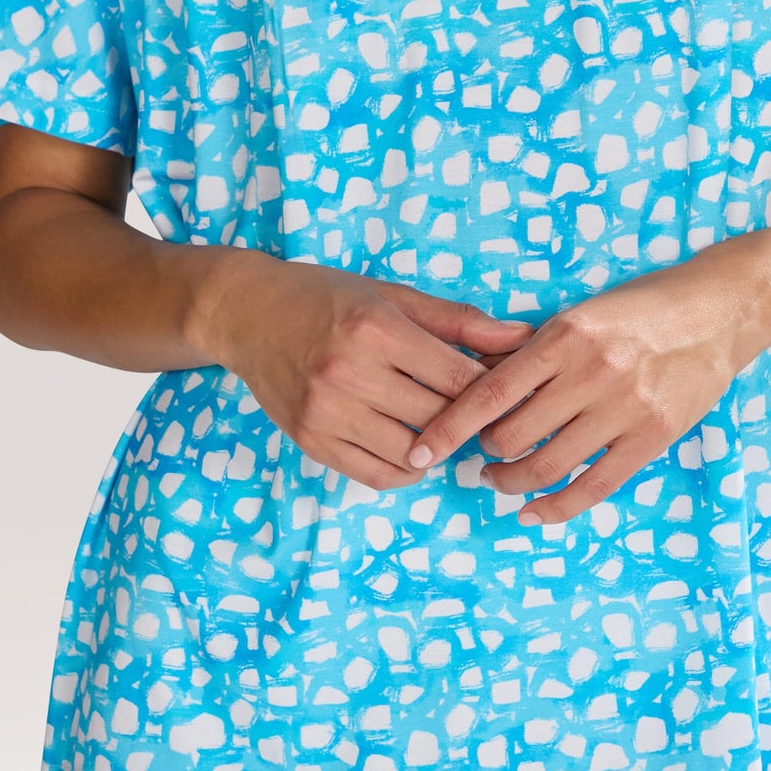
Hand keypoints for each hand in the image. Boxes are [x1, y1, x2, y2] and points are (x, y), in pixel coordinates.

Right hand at [205, 255, 535, 489]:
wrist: (247, 313)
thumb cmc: (326, 297)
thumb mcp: (392, 295)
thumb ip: (459, 321)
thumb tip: (523, 336)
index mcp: (376, 328)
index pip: (457, 376)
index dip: (491, 390)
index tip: (507, 393)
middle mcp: (350, 372)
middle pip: (438, 416)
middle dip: (470, 420)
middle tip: (487, 418)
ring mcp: (326, 411)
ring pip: (410, 452)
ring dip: (439, 449)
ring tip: (449, 434)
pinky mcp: (309, 440)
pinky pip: (374, 475)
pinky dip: (405, 471)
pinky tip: (414, 452)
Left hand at [402, 241, 770, 526]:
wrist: (721, 308)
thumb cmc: (644, 306)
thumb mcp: (582, 311)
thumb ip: (534, 348)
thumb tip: (475, 377)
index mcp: (565, 335)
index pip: (491, 391)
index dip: (451, 426)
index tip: (422, 448)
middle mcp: (592, 372)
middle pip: (513, 433)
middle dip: (483, 452)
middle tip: (472, 456)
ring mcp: (625, 408)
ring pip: (547, 464)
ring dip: (512, 481)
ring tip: (498, 480)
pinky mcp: (653, 437)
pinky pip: (594, 487)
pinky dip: (556, 507)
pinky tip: (532, 512)